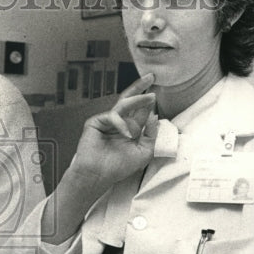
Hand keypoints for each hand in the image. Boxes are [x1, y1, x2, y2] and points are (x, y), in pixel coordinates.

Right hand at [67, 73, 158, 193]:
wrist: (98, 175)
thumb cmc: (118, 167)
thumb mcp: (144, 152)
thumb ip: (151, 135)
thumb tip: (154, 116)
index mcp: (130, 129)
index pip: (140, 111)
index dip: (148, 101)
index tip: (157, 91)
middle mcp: (119, 123)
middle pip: (130, 101)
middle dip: (140, 87)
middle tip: (151, 77)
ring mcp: (107, 121)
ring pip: (124, 104)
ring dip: (138, 99)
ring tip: (151, 97)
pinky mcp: (96, 122)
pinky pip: (113, 116)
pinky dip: (121, 124)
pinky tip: (127, 134)